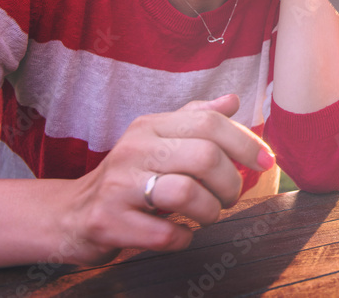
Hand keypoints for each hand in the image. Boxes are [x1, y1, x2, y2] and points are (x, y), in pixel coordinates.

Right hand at [59, 94, 274, 265]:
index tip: (267, 162)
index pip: (209, 122)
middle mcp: (134, 149)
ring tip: (209, 214)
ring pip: (187, 193)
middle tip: (230, 197)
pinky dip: (185, 237)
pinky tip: (183, 233)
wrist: (72, 214)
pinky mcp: (108, 222)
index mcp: (151, 125)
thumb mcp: (158, 139)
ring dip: (211, 211)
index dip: (246, 142)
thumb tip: (232, 100)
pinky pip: (165, 233)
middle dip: (230, 183)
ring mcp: (118, 186)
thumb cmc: (130, 176)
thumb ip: (195, 119)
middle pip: (204, 157)